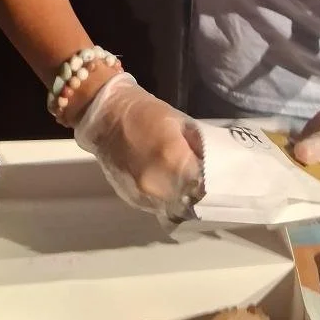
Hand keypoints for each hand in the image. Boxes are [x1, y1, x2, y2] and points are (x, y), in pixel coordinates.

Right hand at [74, 72, 203, 218]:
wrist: (107, 117)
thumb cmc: (146, 112)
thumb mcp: (180, 122)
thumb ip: (197, 146)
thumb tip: (211, 164)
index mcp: (173, 157)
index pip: (203, 183)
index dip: (211, 180)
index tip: (213, 175)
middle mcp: (158, 182)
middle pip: (189, 199)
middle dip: (197, 190)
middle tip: (200, 179)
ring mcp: (143, 193)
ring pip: (173, 206)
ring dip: (181, 197)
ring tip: (183, 181)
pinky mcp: (131, 199)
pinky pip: (156, 205)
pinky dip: (164, 197)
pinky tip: (164, 183)